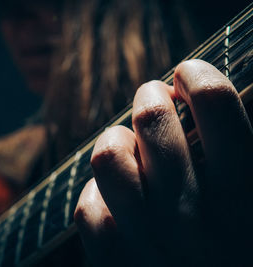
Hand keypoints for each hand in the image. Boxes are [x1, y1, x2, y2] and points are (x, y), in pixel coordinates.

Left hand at [74, 59, 252, 265]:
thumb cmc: (236, 261)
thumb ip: (241, 168)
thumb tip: (209, 118)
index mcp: (245, 199)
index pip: (216, 104)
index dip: (199, 75)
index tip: (189, 72)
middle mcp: (192, 217)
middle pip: (152, 120)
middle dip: (150, 96)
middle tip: (153, 97)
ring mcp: (146, 242)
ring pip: (109, 155)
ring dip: (116, 138)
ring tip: (127, 142)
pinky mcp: (112, 264)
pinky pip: (88, 207)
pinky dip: (97, 193)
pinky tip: (112, 198)